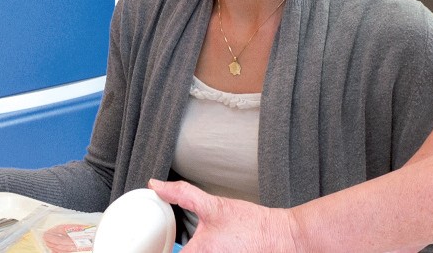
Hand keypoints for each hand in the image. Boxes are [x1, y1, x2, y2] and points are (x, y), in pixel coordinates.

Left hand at [149, 179, 298, 252]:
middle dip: (177, 249)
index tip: (151, 246)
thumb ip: (182, 195)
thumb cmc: (252, 225)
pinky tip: (213, 247)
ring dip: (190, 251)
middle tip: (172, 244)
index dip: (160, 250)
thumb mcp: (214, 206)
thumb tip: (157, 186)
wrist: (281, 237)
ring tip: (194, 244)